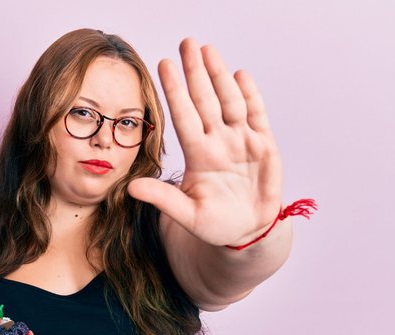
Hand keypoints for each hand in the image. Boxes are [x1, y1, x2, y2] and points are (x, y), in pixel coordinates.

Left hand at [128, 38, 282, 246]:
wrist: (248, 231)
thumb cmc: (216, 224)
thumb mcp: (187, 215)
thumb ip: (162, 199)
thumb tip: (130, 187)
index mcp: (198, 155)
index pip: (183, 116)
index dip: (175, 92)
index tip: (163, 65)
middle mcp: (218, 141)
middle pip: (205, 100)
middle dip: (196, 72)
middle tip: (187, 43)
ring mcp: (241, 141)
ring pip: (229, 101)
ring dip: (220, 76)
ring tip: (208, 50)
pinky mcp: (264, 145)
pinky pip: (257, 115)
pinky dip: (250, 95)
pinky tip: (240, 75)